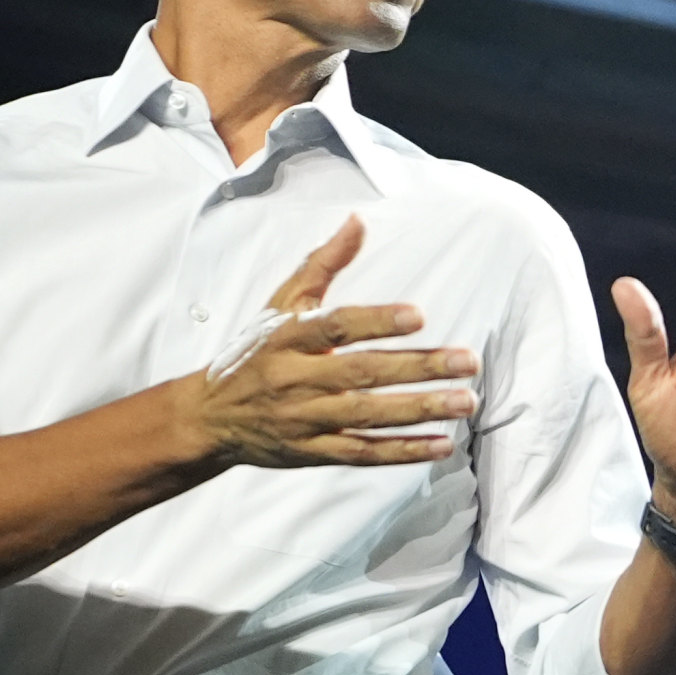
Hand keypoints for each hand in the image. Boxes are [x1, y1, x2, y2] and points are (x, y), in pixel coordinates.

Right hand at [180, 219, 475, 470]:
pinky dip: (402, 451)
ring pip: (367, 415)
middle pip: (361, 373)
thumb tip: (358, 221)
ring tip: (465, 401)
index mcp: (287, 337)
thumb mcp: (280, 304)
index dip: (377, 321)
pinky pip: (363, 453)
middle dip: (417, 367)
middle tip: (467, 360)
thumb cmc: (255, 351)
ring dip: (420, 409)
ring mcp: (305, 418)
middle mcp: (295, 378)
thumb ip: (322, 264)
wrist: (209, 416)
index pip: (335, 326)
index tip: (420, 316)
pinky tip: (441, 445)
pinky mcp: (314, 451)